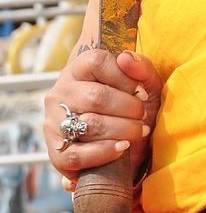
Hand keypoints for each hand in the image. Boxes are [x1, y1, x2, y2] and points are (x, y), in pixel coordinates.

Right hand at [43, 50, 161, 187]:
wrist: (125, 148)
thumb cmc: (132, 108)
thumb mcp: (145, 84)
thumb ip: (141, 67)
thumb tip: (126, 58)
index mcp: (79, 69)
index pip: (97, 62)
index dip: (125, 78)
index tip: (142, 93)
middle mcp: (61, 92)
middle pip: (96, 96)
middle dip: (129, 109)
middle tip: (142, 116)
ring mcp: (54, 122)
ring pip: (89, 124)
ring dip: (123, 130)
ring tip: (137, 132)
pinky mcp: (55, 151)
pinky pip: (76, 154)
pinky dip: (104, 152)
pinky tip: (121, 147)